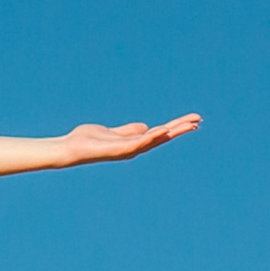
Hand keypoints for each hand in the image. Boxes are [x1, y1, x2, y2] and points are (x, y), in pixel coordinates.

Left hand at [62, 113, 201, 164]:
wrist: (71, 148)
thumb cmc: (88, 140)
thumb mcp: (113, 132)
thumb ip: (129, 131)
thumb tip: (145, 127)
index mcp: (134, 142)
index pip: (160, 133)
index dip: (176, 127)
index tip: (192, 120)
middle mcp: (135, 148)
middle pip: (163, 137)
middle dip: (180, 128)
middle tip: (199, 121)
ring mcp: (128, 150)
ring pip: (156, 140)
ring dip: (173, 132)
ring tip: (189, 125)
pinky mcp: (120, 150)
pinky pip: (139, 142)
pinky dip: (152, 137)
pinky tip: (164, 130)